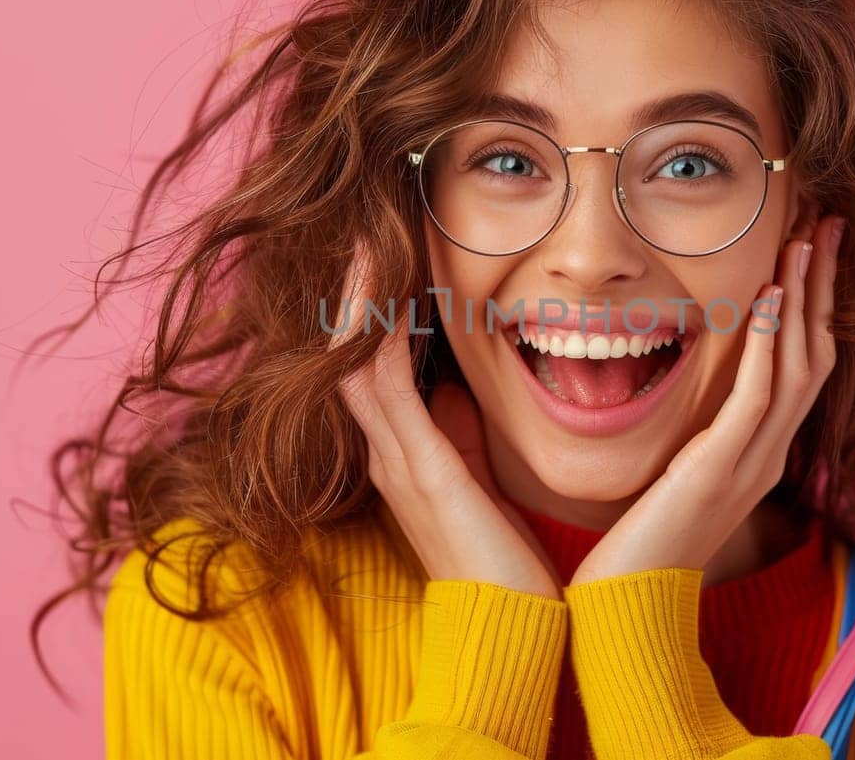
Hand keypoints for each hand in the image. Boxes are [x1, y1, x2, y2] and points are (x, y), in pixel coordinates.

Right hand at [332, 244, 560, 597]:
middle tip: (359, 231)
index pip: (369, 365)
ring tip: (362, 241)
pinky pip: (384, 385)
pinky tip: (386, 293)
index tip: (382, 253)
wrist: (508, 623)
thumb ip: (457, 437)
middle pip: (346, 354)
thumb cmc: (501, 557)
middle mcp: (386, 450)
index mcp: (401, 452)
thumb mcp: (473, 481)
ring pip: (354, 360)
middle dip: (350, 292)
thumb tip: (453, 392)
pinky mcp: (419, 467)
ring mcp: (396, 458)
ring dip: (356, 300)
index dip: (368, 310)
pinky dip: (379, 337)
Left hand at [569, 214, 843, 585]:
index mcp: (757, 455)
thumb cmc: (636, 547)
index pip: (799, 367)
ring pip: (795, 368)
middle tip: (827, 225)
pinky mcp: (719, 471)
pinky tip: (768, 300)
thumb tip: (672, 393)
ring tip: (805, 242)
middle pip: (814, 356)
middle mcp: (767, 456)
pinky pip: (755, 398)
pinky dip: (766, 346)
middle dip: (823, 288)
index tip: (809, 250)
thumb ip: (686, 439)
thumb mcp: (672, 481)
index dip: (810, 307)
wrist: (627, 610)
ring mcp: (750, 465)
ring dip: (803, 300)